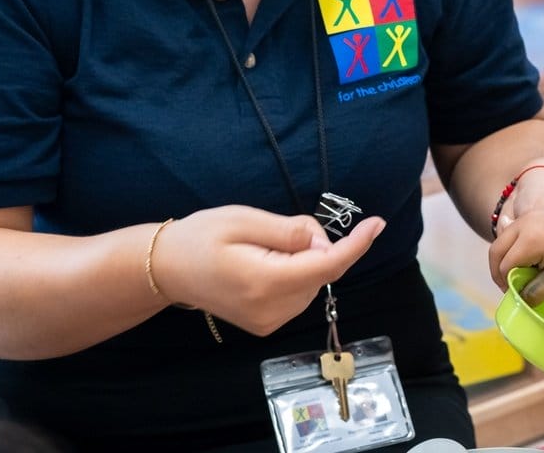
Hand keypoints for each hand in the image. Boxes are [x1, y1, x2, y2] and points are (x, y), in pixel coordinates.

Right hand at [150, 205, 384, 335]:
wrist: (166, 269)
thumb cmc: (201, 237)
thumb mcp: (245, 220)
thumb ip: (289, 230)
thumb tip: (323, 241)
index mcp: (266, 283)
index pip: (326, 266)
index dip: (356, 245)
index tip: (377, 223)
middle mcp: (272, 310)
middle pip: (321, 272)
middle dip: (316, 246)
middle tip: (276, 230)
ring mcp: (269, 322)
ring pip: (312, 283)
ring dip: (304, 261)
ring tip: (262, 248)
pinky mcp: (267, 325)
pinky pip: (299, 293)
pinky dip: (296, 274)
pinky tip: (266, 264)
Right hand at [500, 171, 543, 294]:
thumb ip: (536, 292)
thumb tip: (520, 301)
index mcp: (529, 241)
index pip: (505, 266)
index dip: (506, 284)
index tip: (514, 294)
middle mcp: (524, 224)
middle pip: (496, 250)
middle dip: (497, 270)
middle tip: (506, 286)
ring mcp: (529, 216)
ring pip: (503, 238)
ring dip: (504, 256)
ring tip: (515, 273)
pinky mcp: (535, 213)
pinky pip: (514, 230)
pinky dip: (512, 245)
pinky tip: (526, 258)